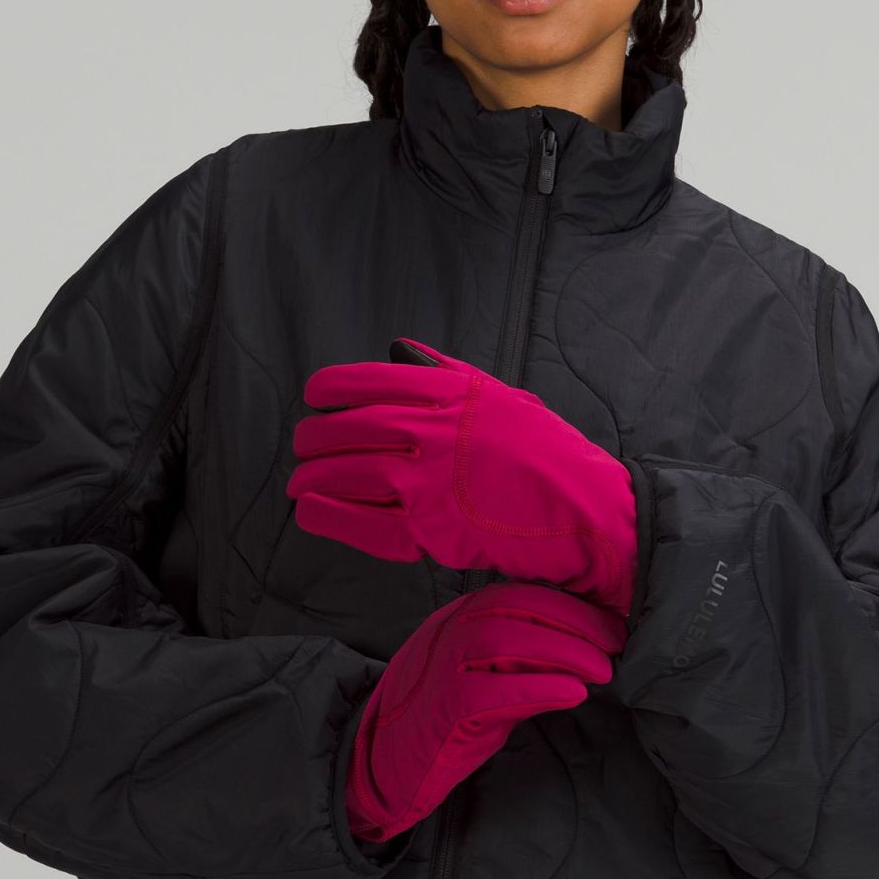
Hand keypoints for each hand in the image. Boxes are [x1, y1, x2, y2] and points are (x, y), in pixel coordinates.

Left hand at [288, 338, 638, 616]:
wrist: (580, 506)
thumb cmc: (545, 450)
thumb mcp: (498, 394)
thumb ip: (445, 372)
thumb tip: (398, 349)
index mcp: (447, 393)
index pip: (368, 381)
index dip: (330, 388)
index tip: (315, 396)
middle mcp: (430, 431)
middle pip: (348, 429)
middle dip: (314, 438)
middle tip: (303, 446)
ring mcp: (426, 481)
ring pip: (346, 475)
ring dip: (312, 478)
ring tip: (298, 482)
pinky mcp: (428, 529)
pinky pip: (362, 523)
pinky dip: (329, 517)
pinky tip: (310, 512)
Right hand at [344, 580, 626, 842]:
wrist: (381, 763)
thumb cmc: (441, 721)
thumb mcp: (486, 680)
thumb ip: (523, 661)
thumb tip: (584, 653)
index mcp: (461, 618)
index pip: (521, 594)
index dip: (571, 606)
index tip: (612, 624)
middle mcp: (449, 631)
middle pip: (517, 608)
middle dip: (576, 623)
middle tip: (615, 644)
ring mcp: (441, 665)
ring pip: (505, 639)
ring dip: (563, 651)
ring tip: (601, 670)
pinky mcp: (441, 707)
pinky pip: (489, 689)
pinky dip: (537, 687)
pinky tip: (571, 693)